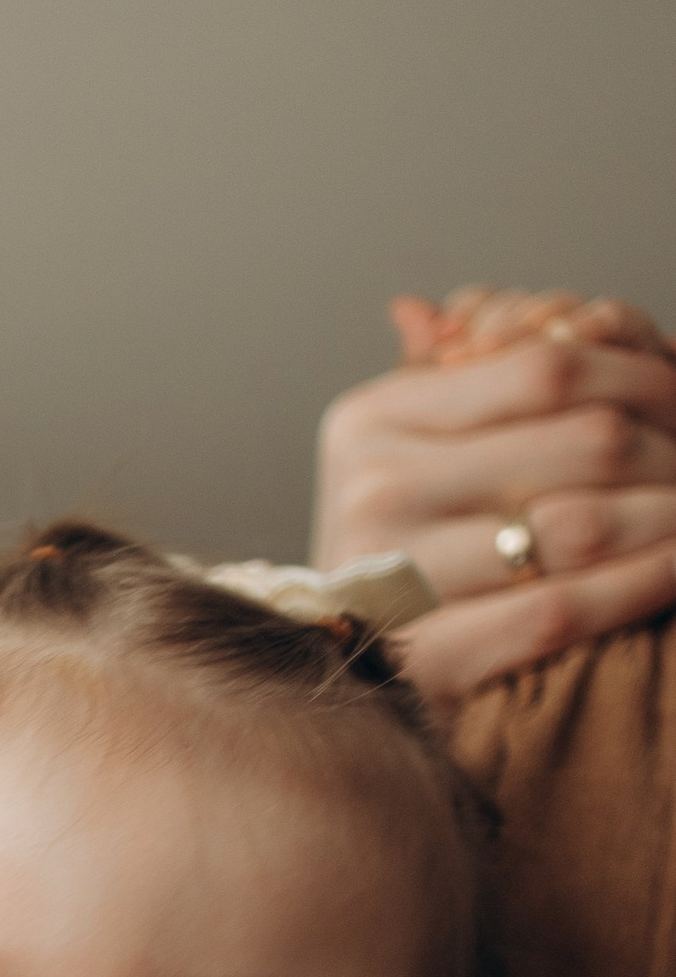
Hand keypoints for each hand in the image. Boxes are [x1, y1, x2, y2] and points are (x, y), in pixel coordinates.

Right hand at [313, 292, 675, 699]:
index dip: (641, 376)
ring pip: (584, 526)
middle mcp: (376, 490)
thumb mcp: (406, 444)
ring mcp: (395, 576)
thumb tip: (530, 312)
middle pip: (584, 441)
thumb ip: (459, 375)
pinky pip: (564, 608)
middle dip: (670, 448)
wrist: (335, 665)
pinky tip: (675, 567)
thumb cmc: (397, 541)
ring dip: (670, 515)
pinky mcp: (426, 657)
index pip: (546, 369)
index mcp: (372, 419)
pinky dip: (641, 584)